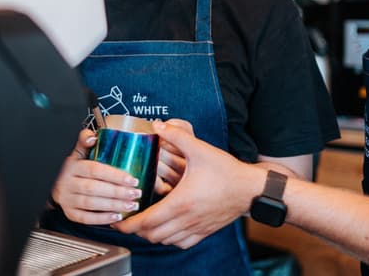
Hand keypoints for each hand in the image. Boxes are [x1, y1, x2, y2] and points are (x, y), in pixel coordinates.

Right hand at [51, 128, 142, 224]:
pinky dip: (102, 219)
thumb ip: (84, 142)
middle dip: (117, 192)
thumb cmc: (72, 168)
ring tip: (131, 205)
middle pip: (94, 188)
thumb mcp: (76, 153)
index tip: (132, 179)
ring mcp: (67, 199)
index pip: (94, 170)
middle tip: (136, 194)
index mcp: (72, 166)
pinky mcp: (69, 213)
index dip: (114, 175)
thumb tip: (91, 136)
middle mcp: (68, 183)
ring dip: (113, 205)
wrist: (54, 184)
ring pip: (91, 204)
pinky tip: (116, 217)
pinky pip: (86, 218)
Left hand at [113, 121, 265, 248]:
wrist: (251, 189)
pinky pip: (181, 243)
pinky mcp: (205, 231)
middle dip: (136, 229)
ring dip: (152, 233)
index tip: (117, 220)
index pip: (146, 222)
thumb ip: (177, 136)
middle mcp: (186, 219)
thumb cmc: (227, 171)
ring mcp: (196, 228)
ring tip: (144, 221)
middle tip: (127, 217)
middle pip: (151, 235)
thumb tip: (158, 125)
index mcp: (180, 202)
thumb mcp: (200, 149)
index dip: (128, 223)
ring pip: (165, 240)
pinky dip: (169, 238)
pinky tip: (167, 227)